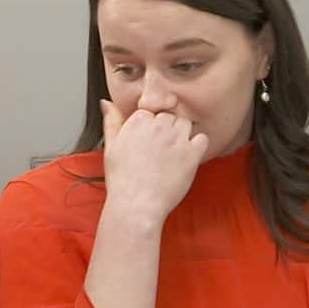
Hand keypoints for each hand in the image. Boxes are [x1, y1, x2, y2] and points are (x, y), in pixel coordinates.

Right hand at [99, 99, 209, 221]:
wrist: (137, 205)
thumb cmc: (122, 180)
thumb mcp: (110, 147)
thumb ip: (111, 121)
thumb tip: (106, 103)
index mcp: (138, 121)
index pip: (151, 111)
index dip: (151, 127)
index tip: (148, 142)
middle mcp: (159, 126)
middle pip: (170, 116)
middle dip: (166, 129)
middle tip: (160, 150)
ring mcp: (177, 139)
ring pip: (185, 124)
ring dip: (181, 135)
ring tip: (172, 154)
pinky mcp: (192, 153)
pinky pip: (202, 139)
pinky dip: (197, 146)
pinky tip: (186, 157)